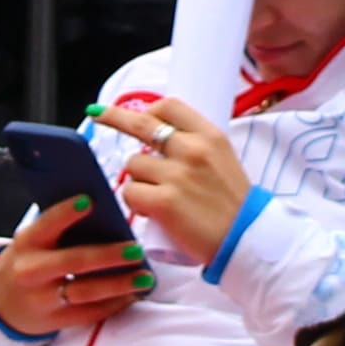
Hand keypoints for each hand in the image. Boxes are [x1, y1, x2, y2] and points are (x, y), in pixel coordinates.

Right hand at [0, 195, 145, 334]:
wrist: (0, 302)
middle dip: (108, 256)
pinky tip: (133, 295)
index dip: (66, 213)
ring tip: (144, 277)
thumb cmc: (28, 260)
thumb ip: (59, 228)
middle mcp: (32, 270)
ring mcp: (43, 299)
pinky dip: (114, 305)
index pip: (46, 224)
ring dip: (119, 285)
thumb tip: (104, 211)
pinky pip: (89, 314)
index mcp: (27, 242)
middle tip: (136, 249)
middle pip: (74, 261)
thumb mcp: (33, 241)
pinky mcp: (54, 321)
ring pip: (85, 292)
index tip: (89, 201)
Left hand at [101, 92, 251, 261]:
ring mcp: (178, 175)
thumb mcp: (223, 160)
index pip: (169, 106)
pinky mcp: (165, 202)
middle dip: (114, 117)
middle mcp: (193, 150)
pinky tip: (151, 211)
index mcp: (210, 136)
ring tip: (157, 195)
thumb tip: (159, 137)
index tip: (135, 113)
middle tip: (97, 115)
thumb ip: (195, 145)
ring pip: (133, 164)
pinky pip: (130, 192)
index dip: (147, 109)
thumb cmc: (233, 204)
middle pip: (141, 124)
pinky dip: (135, 202)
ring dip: (137, 179)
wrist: (247, 239)